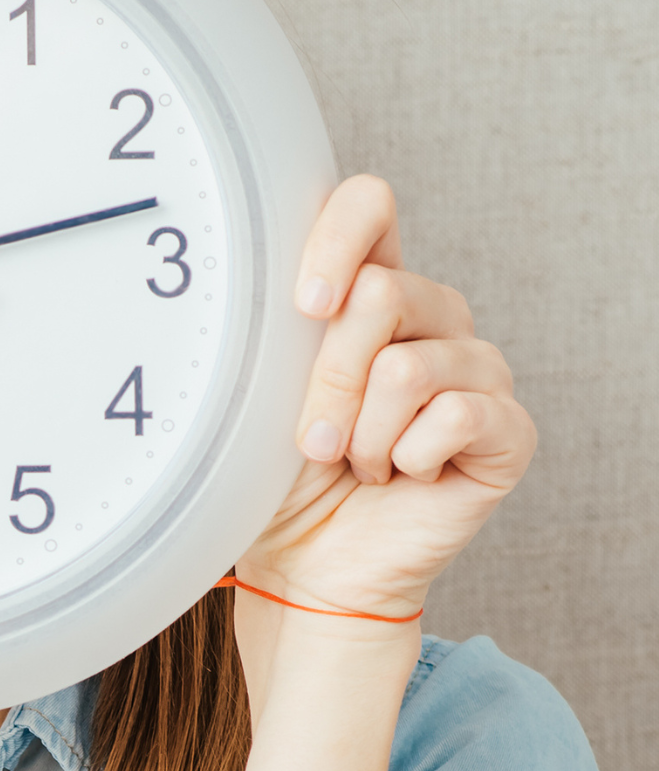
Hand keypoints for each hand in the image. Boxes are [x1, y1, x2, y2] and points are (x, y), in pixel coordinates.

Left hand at [239, 175, 535, 621]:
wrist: (306, 566)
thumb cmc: (278, 479)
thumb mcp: (262, 394)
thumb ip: (276, 326)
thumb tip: (280, 286)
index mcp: (369, 288)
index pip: (369, 204)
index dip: (337, 240)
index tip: (303, 306)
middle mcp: (431, 315)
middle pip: (381, 294)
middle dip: (329, 381)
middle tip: (315, 441)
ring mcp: (476, 369)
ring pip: (410, 366)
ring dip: (364, 436)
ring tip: (359, 464)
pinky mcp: (507, 429)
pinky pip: (456, 416)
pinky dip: (409, 459)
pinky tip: (405, 478)